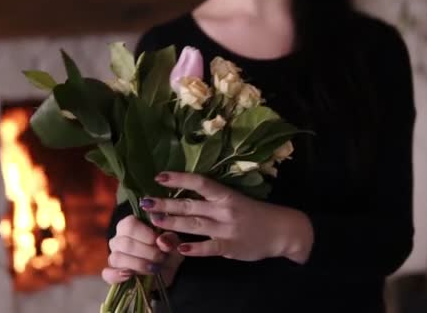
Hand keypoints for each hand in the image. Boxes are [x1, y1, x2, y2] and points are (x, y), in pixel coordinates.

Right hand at [102, 215, 183, 285]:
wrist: (168, 271)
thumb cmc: (168, 251)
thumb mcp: (174, 244)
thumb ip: (170, 239)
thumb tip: (161, 241)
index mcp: (130, 225)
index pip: (130, 225)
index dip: (145, 234)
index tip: (157, 241)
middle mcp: (119, 239)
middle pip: (125, 243)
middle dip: (146, 252)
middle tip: (161, 258)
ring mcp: (114, 256)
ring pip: (117, 258)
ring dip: (138, 264)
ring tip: (154, 268)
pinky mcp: (113, 273)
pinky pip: (107, 273)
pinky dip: (117, 275)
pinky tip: (129, 275)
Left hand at [141, 172, 313, 262]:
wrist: (282, 231)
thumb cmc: (255, 213)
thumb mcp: (236, 200)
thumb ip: (212, 200)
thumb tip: (184, 195)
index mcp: (226, 195)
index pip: (200, 183)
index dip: (179, 179)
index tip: (159, 177)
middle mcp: (224, 209)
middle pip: (190, 204)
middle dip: (166, 203)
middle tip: (145, 201)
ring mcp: (226, 229)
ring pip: (194, 224)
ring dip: (172, 222)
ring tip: (153, 220)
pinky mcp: (230, 247)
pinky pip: (209, 248)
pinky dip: (194, 248)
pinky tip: (178, 247)